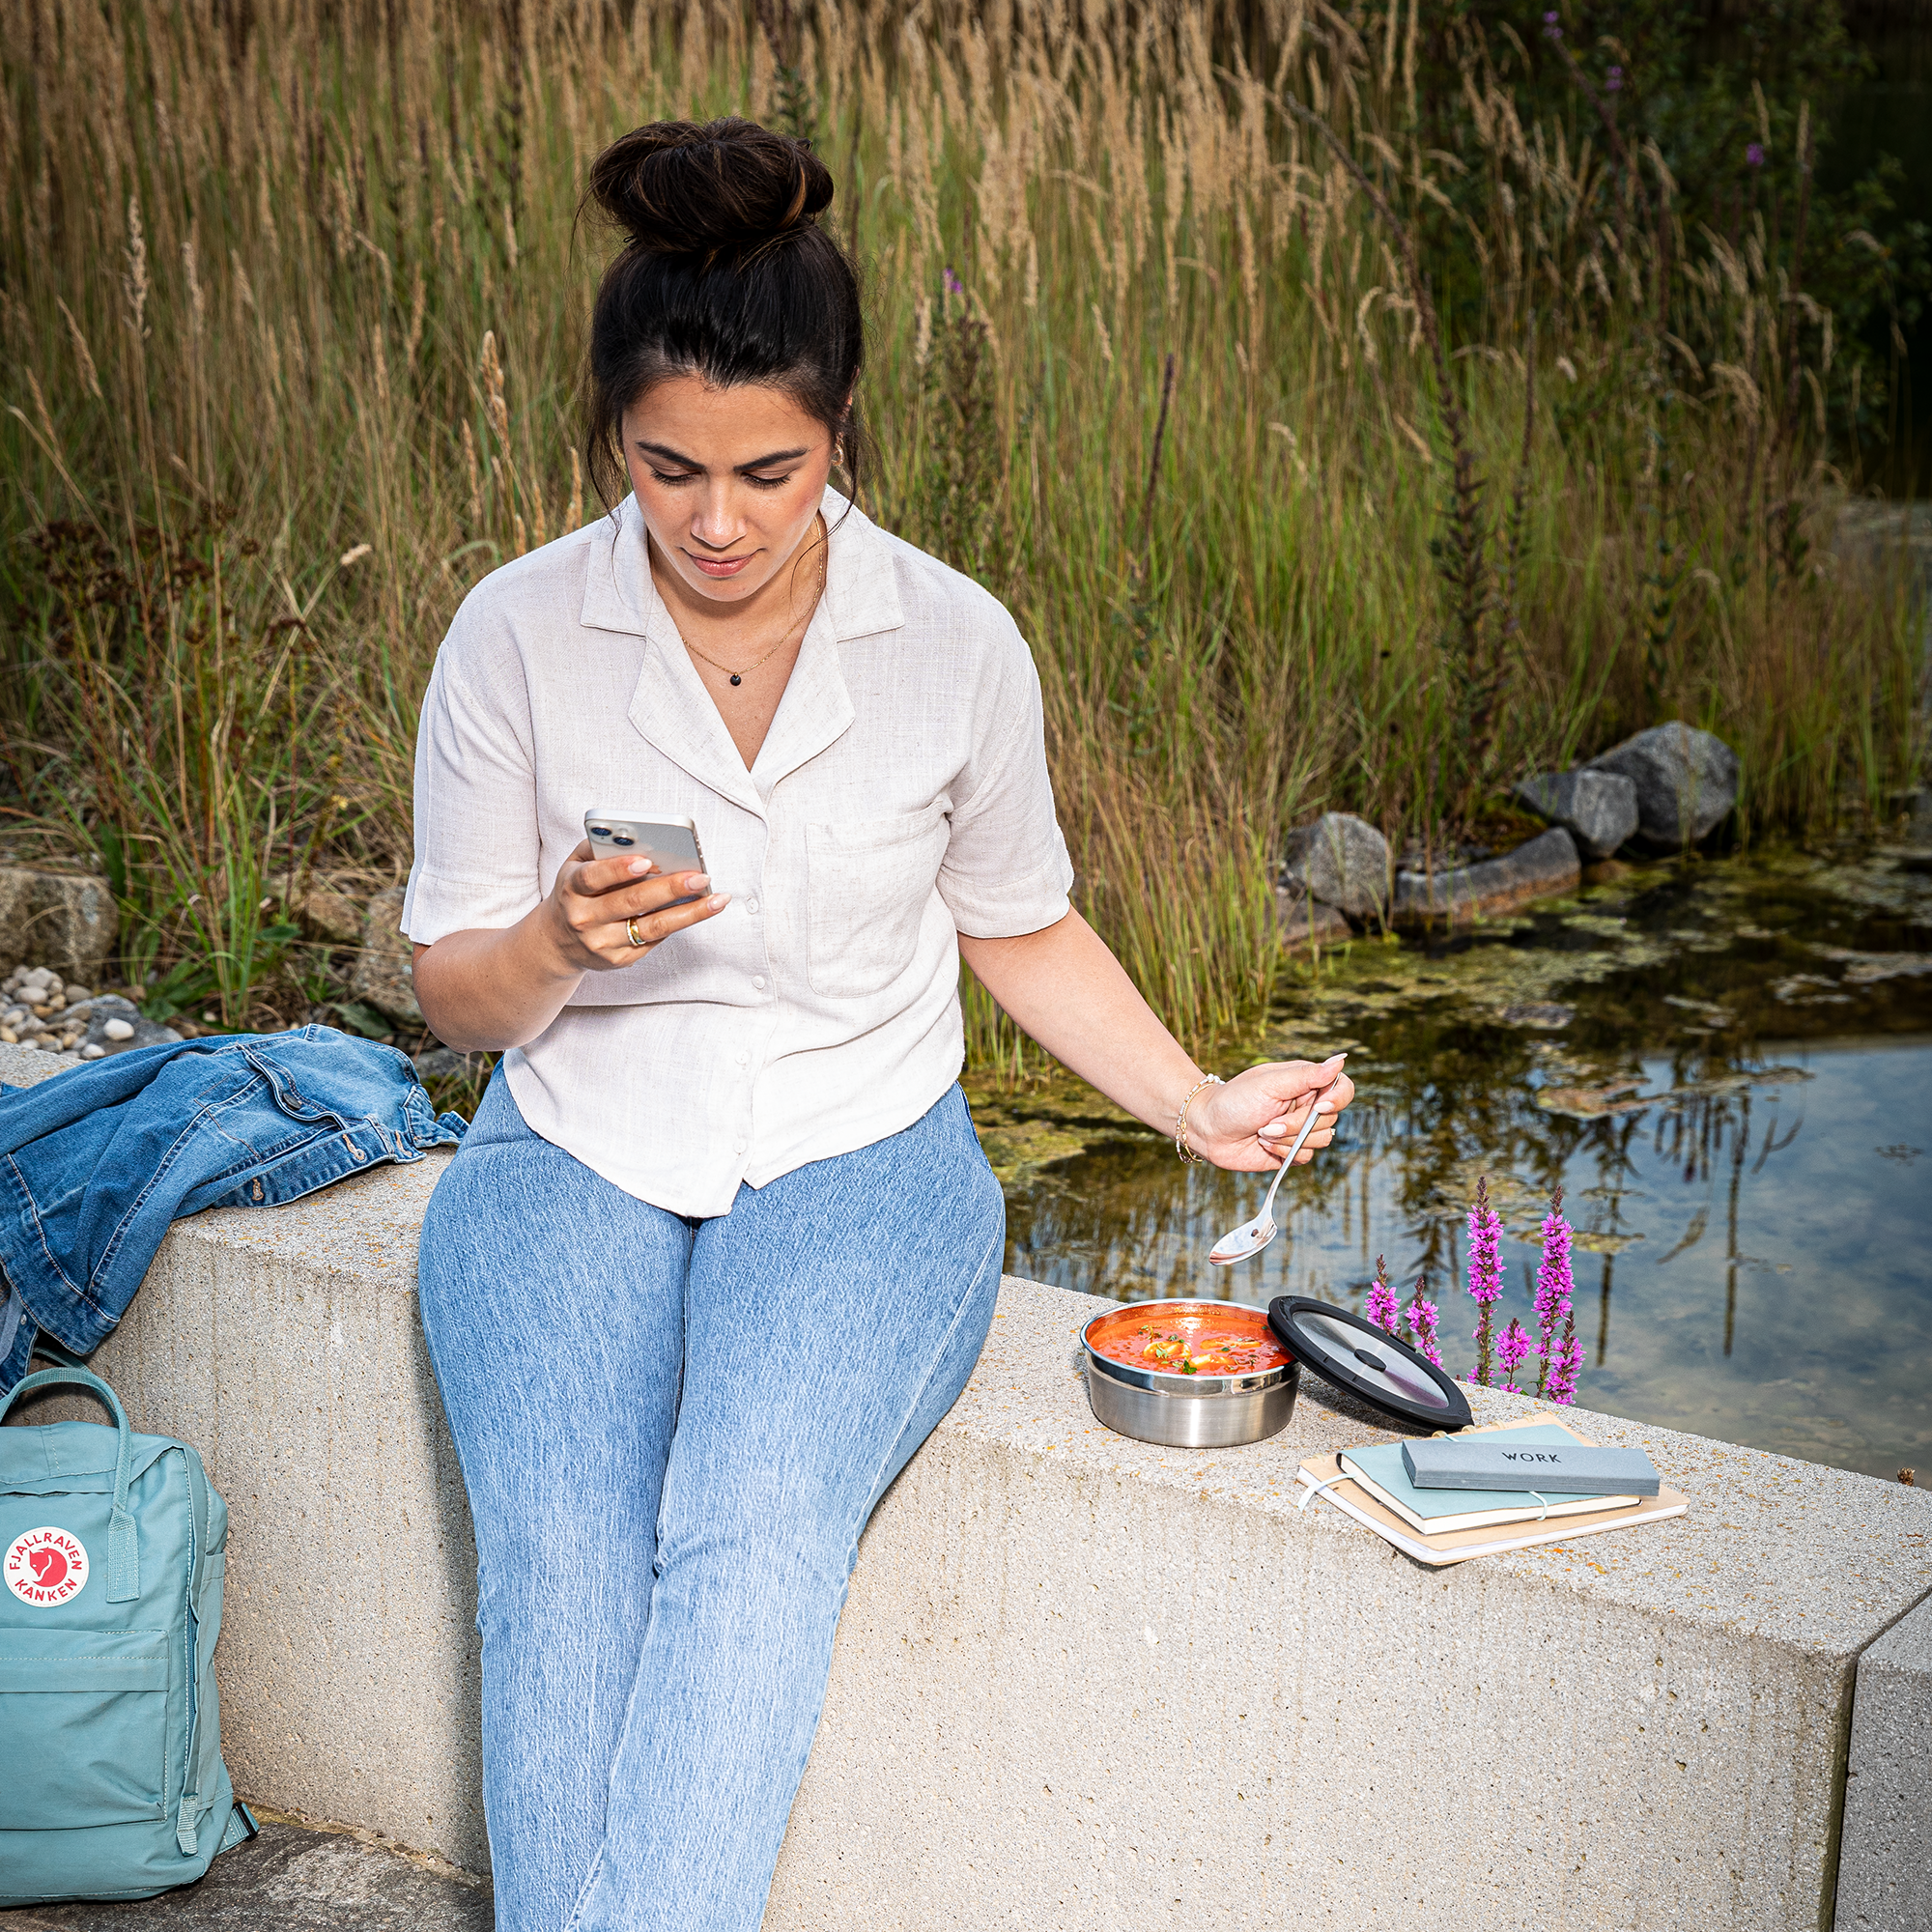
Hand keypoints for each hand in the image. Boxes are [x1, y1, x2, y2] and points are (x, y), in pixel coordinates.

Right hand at [541, 839, 731, 971]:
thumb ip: (600, 849)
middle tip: (700, 876)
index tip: (646, 860)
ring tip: (716, 899)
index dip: (618, 869)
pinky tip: (701, 911)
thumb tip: (640, 839)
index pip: (593, 878)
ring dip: (689, 913)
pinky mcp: (618, 960)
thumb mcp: (575, 867)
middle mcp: (584, 919)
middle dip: (670, 888)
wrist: (556, 942)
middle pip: (632, 903)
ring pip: (652, 927)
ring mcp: (602, 943)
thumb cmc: (576, 893)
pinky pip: (654, 940)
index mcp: (571, 889)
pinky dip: (680, 924)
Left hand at [1185, 1054, 1352, 1172]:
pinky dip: (1283, 1153)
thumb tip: (1341, 1060)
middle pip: (1330, 1119)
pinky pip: (1306, 1157)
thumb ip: (1307, 1075)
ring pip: (1321, 1141)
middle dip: (1297, 1124)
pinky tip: (1263, 1144)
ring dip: (1288, 1139)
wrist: (1207, 1129)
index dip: (1337, 1099)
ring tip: (1262, 1132)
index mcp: (1306, 1082)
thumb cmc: (1235, 1100)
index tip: (1318, 1106)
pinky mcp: (1292, 1151)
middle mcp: (1307, 1105)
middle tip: (1267, 1122)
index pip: (1343, 1088)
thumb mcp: (1270, 1084)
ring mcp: (1301, 1129)